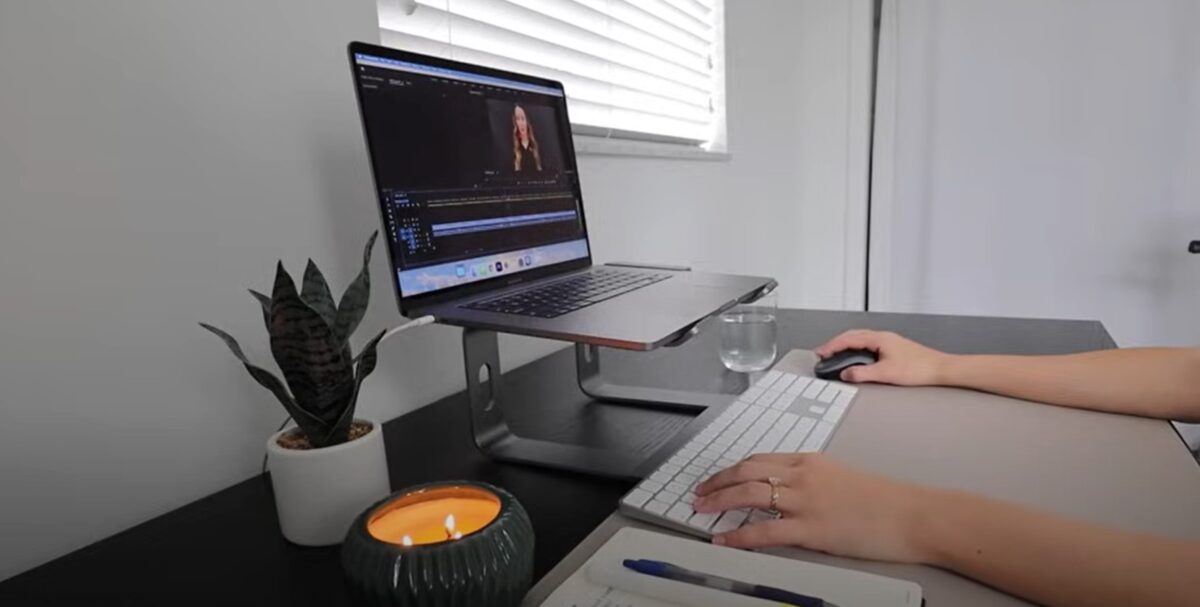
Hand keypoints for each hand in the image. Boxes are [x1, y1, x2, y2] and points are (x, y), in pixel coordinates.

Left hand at [693, 453, 929, 562]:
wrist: (912, 515)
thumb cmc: (884, 501)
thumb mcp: (841, 477)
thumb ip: (812, 480)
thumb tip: (788, 490)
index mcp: (810, 461)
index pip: (759, 460)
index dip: (732, 470)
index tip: (716, 478)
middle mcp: (803, 475)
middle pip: (747, 471)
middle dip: (717, 482)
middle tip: (699, 493)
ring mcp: (806, 501)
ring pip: (750, 494)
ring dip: (719, 500)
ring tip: (701, 509)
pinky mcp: (812, 529)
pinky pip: (765, 531)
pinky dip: (739, 535)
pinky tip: (724, 540)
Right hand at [814, 330, 949, 384]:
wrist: (939, 369)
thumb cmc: (918, 368)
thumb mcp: (886, 373)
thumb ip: (862, 373)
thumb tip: (846, 374)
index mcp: (878, 338)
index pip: (848, 339)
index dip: (832, 346)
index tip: (820, 353)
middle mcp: (882, 336)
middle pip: (852, 336)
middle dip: (835, 344)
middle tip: (823, 353)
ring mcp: (887, 341)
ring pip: (860, 339)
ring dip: (845, 345)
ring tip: (834, 355)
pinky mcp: (892, 348)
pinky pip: (867, 344)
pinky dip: (855, 349)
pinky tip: (855, 357)